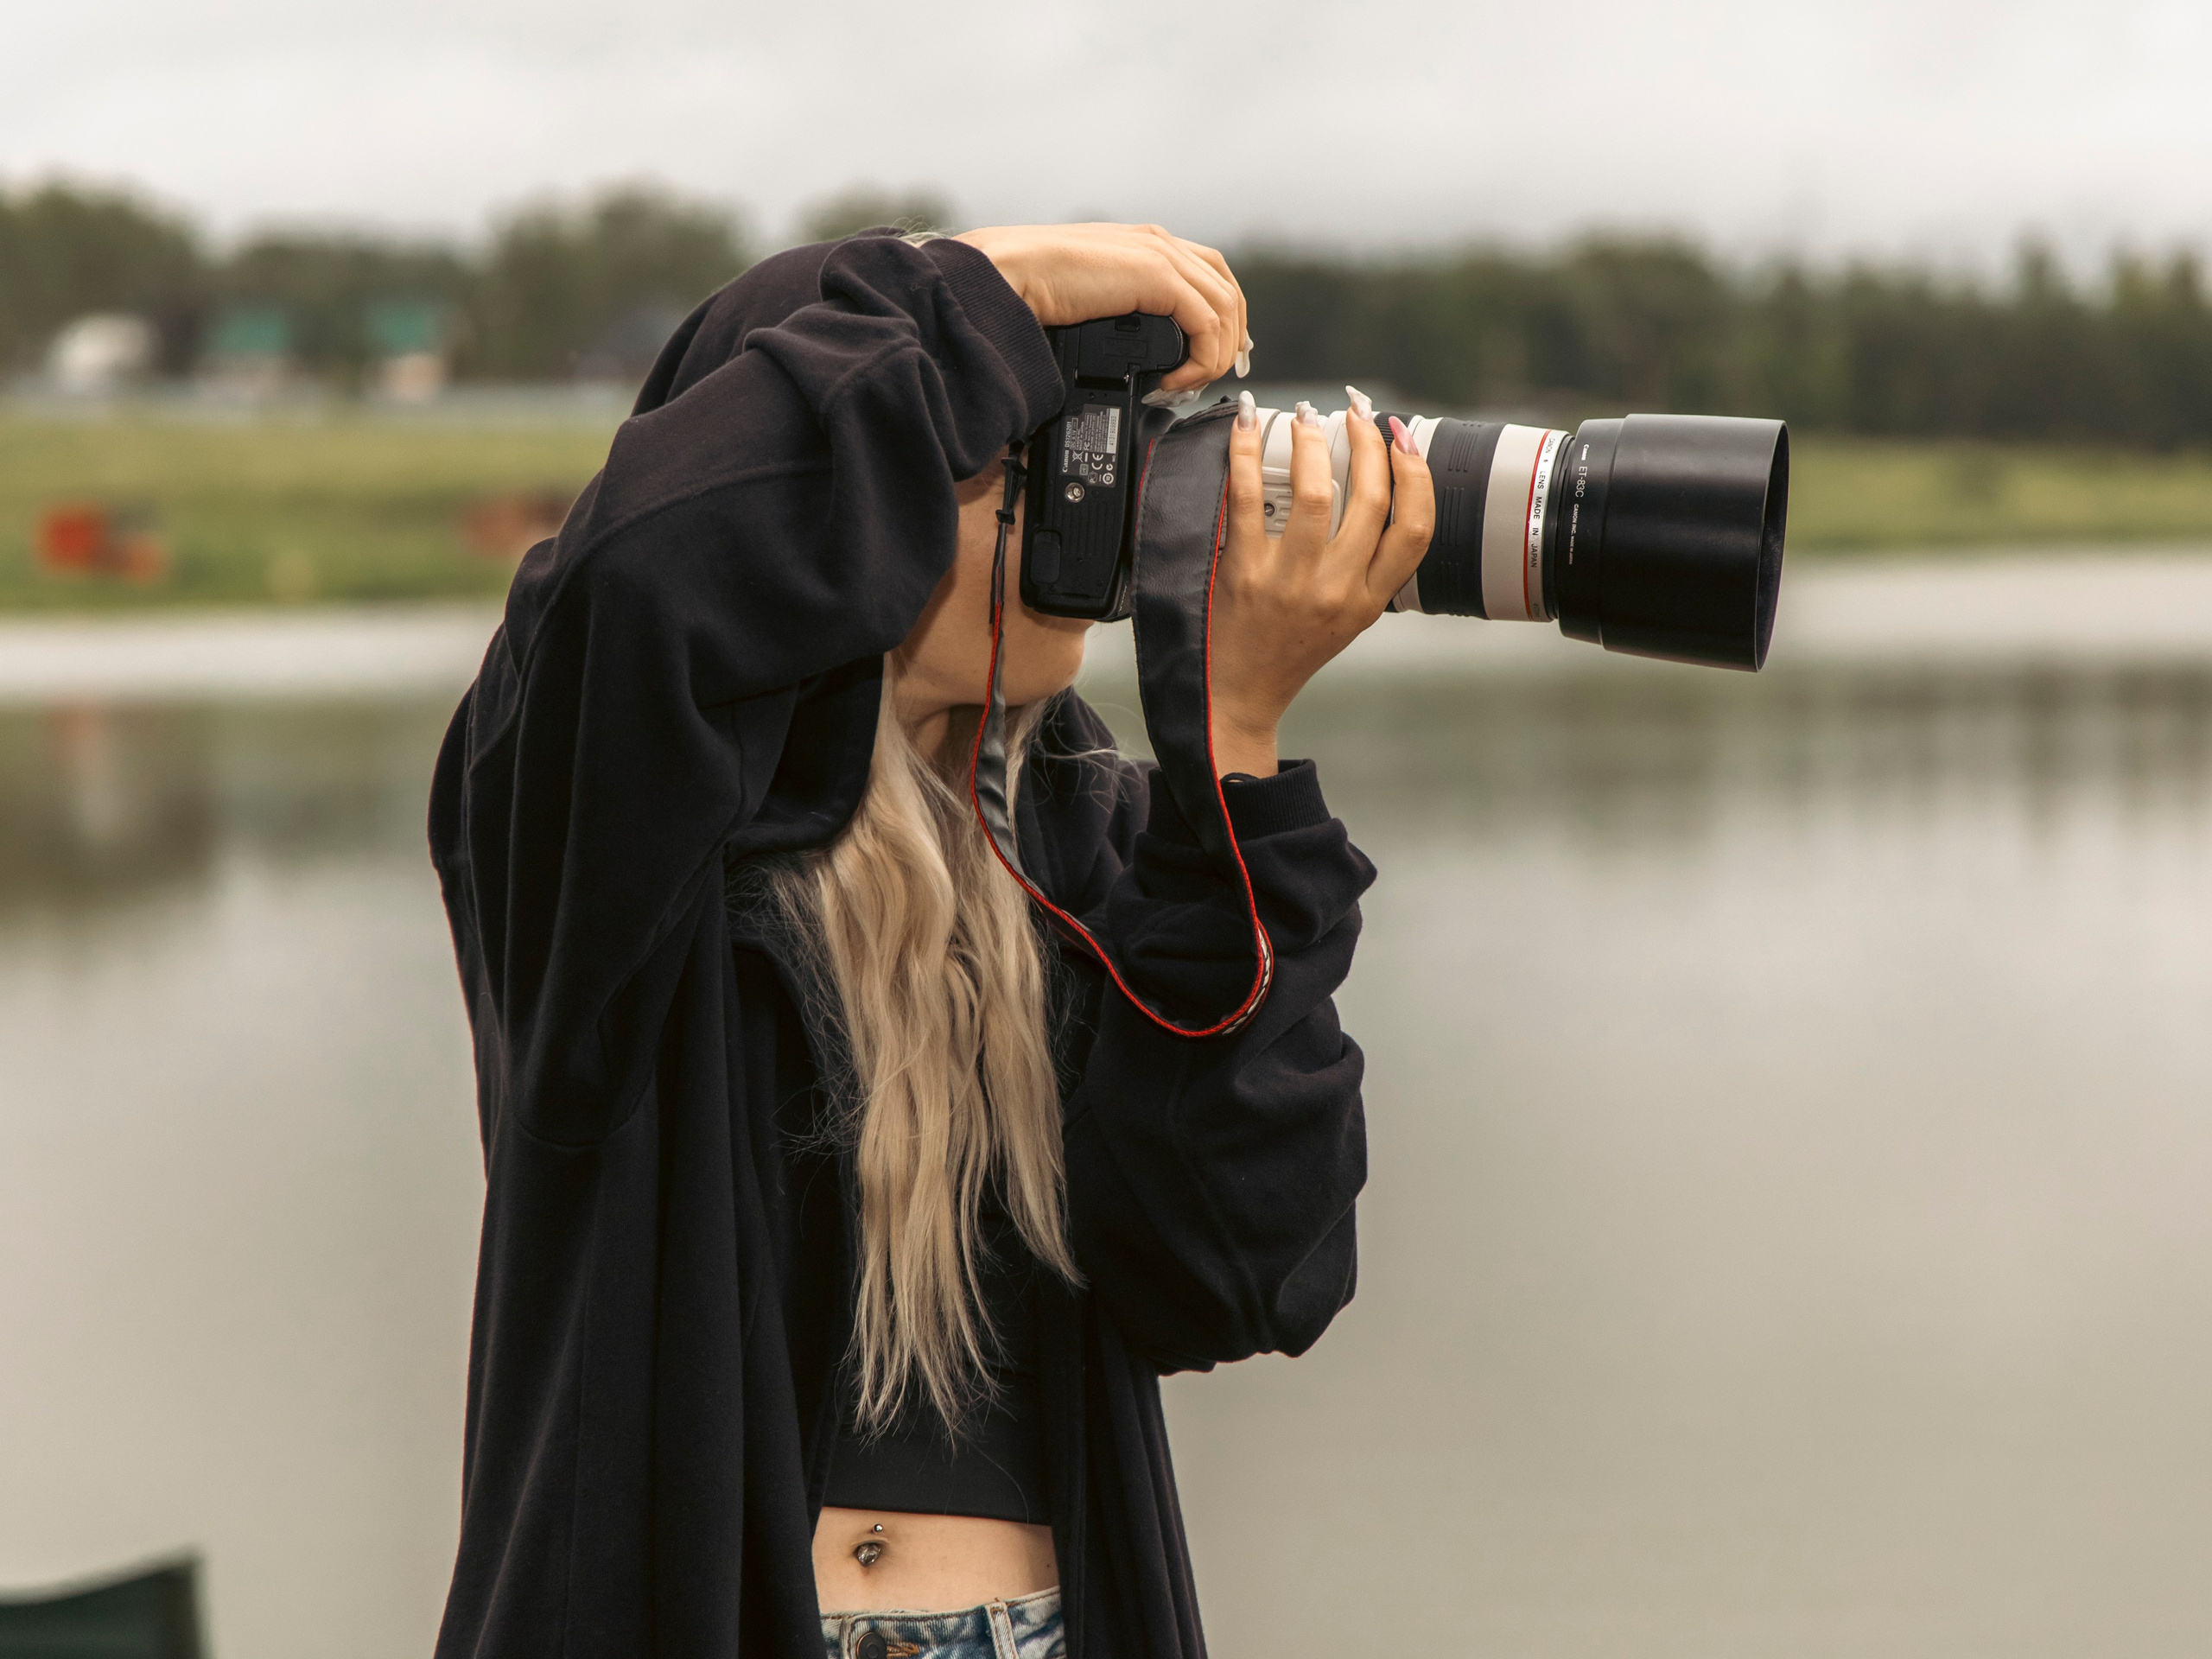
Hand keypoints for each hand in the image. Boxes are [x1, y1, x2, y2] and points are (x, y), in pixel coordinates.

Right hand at [955, 223, 1247, 390]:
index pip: (1210, 275)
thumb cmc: (1029, 289)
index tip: (1214, 358)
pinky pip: (1206, 323)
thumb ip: (1117, 313)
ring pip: (1224, 308)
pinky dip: (1201, 359)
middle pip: (1227, 289)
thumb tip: (1129, 352)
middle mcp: (1160, 243)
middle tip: (1211, 378)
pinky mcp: (1156, 274)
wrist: (1008, 274)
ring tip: (1185, 386)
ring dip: (1214, 356)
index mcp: (1146, 245)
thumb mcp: (1088, 301)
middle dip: (1230, 340)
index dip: (1223, 319)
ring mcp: (1161, 254)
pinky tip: (1175, 381)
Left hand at [1206, 391, 1434, 778]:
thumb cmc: (1290, 650)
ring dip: (1312, 441)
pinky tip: (1247, 426)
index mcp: (1370, 600)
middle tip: (1355, 412)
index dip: (1417, 476)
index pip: (1417, 530)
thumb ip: (1366, 567)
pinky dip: (1248, 453)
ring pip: (1317, 492)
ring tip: (1304, 416)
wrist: (1238, 694)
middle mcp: (1337, 590)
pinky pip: (1249, 498)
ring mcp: (1290, 581)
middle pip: (1372, 500)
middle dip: (1368, 442)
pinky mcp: (1244, 571)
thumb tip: (1374, 492)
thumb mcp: (1348, 618)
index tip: (1403, 439)